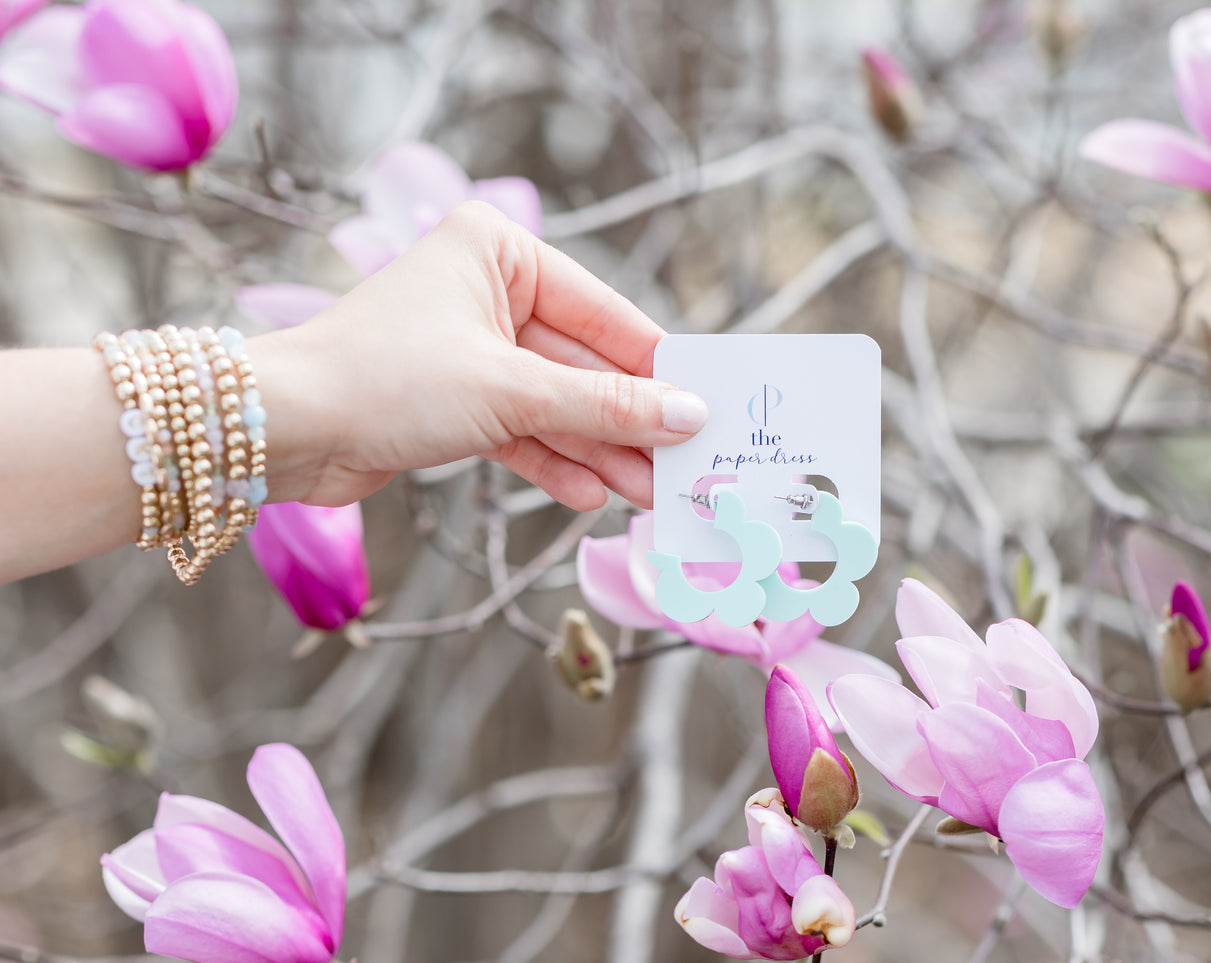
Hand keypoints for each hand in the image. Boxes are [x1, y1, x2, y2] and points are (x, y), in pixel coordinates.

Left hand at [254, 202, 706, 510]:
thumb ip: (605, 405)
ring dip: (599, 450)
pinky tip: (592, 495)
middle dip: (628, 421)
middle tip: (683, 467)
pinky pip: (521, 429)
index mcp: (500, 252)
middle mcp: (487, 292)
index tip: (707, 407)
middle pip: (583, 364)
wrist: (279, 431)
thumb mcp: (511, 391)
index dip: (656, 368)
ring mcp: (471, 349)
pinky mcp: (454, 400)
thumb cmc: (387, 378)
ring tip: (649, 494)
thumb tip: (690, 415)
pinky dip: (552, 461)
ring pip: (555, 403)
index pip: (603, 314)